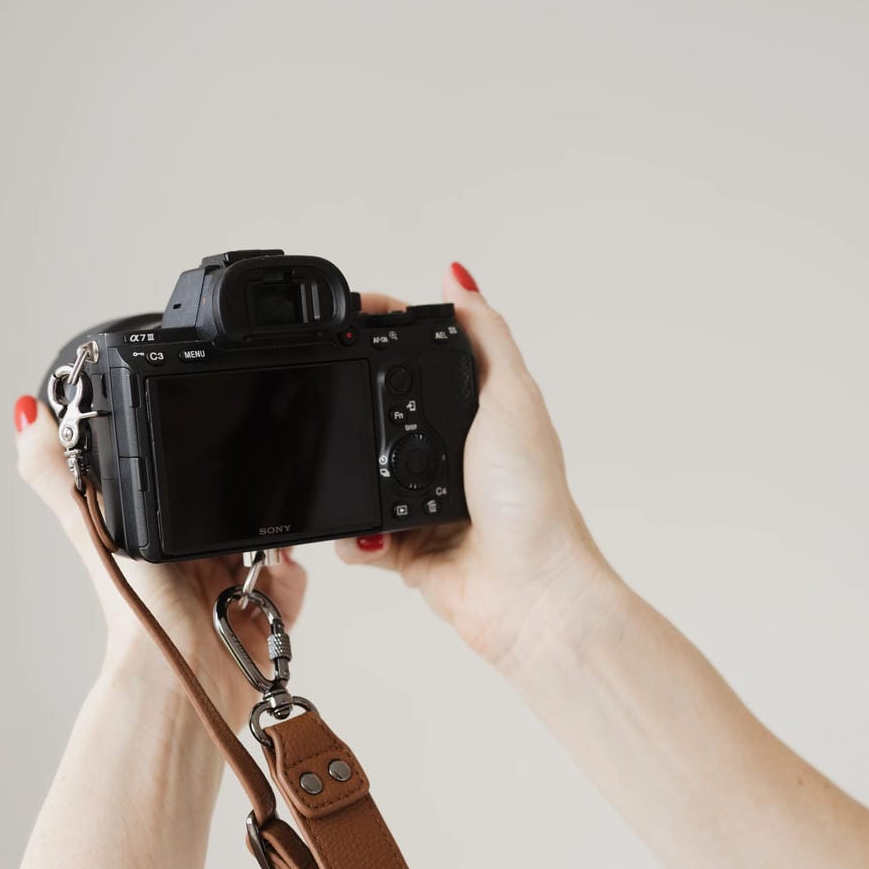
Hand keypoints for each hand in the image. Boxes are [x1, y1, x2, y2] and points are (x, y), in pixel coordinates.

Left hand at [13, 396, 306, 724]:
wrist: (185, 673)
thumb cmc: (136, 614)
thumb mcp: (93, 527)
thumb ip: (61, 473)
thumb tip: (26, 415)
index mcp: (155, 535)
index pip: (187, 483)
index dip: (203, 466)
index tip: (215, 451)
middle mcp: (193, 559)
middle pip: (236, 506)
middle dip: (247, 502)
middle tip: (240, 508)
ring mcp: (233, 584)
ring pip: (270, 539)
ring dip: (271, 540)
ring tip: (253, 552)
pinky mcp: (266, 610)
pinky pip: (293, 579)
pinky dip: (290, 577)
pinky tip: (273, 578)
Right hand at [336, 263, 612, 671]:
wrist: (526, 590)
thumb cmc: (533, 501)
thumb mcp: (512, 398)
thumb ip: (485, 336)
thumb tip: (460, 277)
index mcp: (478, 414)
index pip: (420, 359)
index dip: (385, 334)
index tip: (352, 317)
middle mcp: (450, 455)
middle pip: (380, 414)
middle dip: (353, 410)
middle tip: (335, 400)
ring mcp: (424, 502)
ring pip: (361, 475)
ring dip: (353, 479)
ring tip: (360, 478)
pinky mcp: (405, 548)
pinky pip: (359, 533)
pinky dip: (356, 534)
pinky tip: (370, 533)